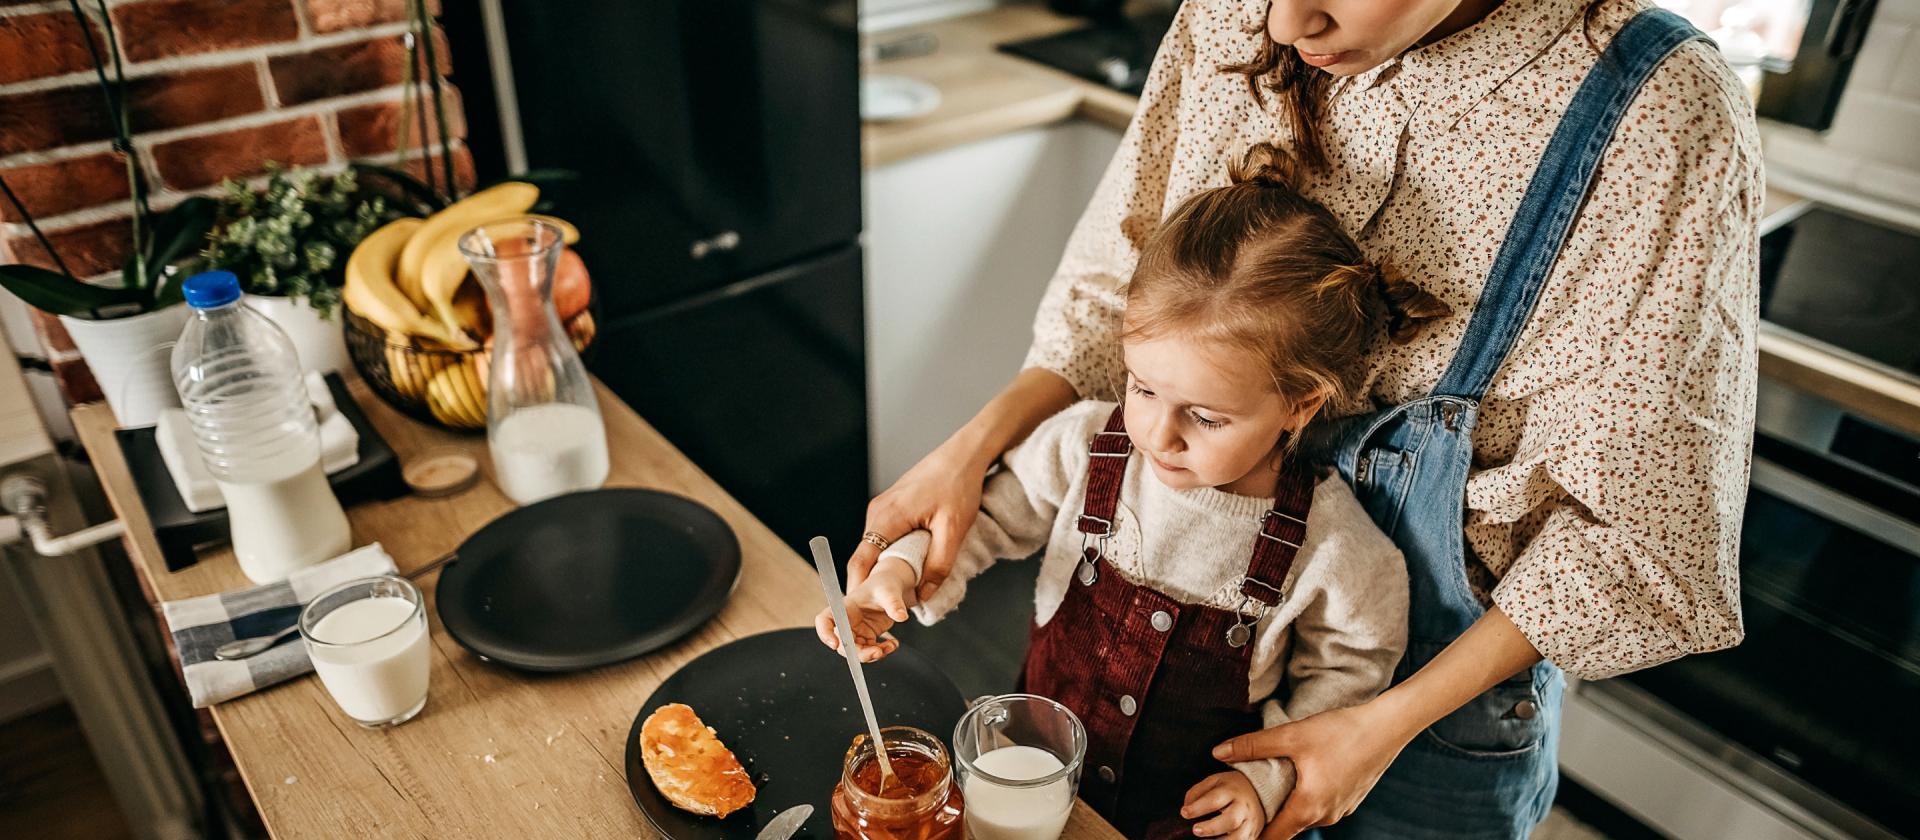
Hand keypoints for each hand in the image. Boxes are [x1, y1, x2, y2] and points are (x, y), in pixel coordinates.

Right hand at [814, 558, 916, 662]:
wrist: (891, 588)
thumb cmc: (884, 585)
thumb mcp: (889, 591)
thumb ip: (894, 604)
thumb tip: (901, 616)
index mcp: (845, 607)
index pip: (825, 620)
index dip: (825, 633)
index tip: (835, 644)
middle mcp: (847, 621)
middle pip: (842, 643)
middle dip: (858, 652)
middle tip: (876, 652)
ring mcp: (857, 631)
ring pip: (857, 651)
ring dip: (872, 655)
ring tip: (890, 647)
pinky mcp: (867, 637)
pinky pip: (870, 651)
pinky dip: (882, 652)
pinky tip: (893, 645)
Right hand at [847, 368, 1075, 600]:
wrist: (964, 453)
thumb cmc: (959, 485)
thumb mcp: (953, 530)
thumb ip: (938, 566)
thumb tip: (923, 595)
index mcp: (886, 518)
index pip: (859, 562)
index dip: (857, 589)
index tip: (859, 612)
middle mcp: (877, 512)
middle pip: (863, 557)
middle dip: (870, 584)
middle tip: (882, 609)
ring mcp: (882, 508)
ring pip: (874, 547)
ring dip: (882, 569)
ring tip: (896, 593)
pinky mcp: (892, 506)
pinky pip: (883, 537)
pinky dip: (890, 554)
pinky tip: (907, 565)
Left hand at [1181, 771, 1263, 838]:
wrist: (1259, 792)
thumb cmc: (1230, 787)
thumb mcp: (1214, 781)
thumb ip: (1197, 792)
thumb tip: (1186, 807)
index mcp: (1231, 791)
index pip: (1214, 800)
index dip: (1198, 808)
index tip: (1184, 813)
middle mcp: (1243, 807)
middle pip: (1231, 820)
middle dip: (1211, 828)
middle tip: (1195, 830)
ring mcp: (1250, 822)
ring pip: (1239, 837)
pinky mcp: (1253, 834)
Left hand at [1211, 702, 1413, 839]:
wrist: (1387, 727)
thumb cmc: (1341, 732)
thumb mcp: (1292, 736)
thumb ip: (1253, 746)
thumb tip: (1218, 753)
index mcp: (1307, 808)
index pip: (1273, 838)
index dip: (1252, 836)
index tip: (1236, 829)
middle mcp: (1325, 816)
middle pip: (1287, 828)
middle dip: (1266, 820)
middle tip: (1247, 805)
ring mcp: (1340, 810)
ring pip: (1305, 816)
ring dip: (1287, 808)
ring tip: (1269, 791)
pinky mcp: (1350, 799)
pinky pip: (1321, 807)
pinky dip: (1306, 799)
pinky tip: (1300, 778)